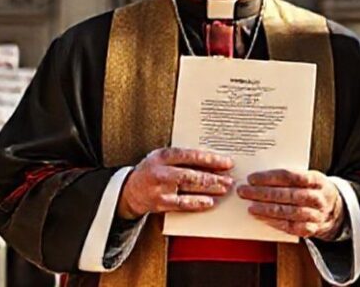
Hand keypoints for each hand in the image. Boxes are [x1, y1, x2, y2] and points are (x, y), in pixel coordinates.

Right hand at [116, 147, 234, 219]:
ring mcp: (159, 188)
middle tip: (230, 180)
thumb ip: (183, 158)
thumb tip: (213, 161)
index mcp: (162, 155)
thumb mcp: (163, 158)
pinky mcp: (159, 203)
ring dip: (209, 189)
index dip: (211, 159)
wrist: (129, 190)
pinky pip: (182, 204)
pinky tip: (209, 202)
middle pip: (191, 173)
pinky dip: (197, 203)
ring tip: (224, 189)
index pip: (191, 155)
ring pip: (189, 188)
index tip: (227, 162)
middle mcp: (160, 171)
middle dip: (213, 177)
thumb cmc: (152, 171)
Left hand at [237, 169, 343, 240]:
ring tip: (250, 206)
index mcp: (317, 180)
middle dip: (263, 193)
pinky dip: (274, 222)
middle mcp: (317, 197)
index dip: (270, 177)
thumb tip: (262, 175)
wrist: (337, 211)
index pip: (291, 176)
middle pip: (287, 194)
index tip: (253, 178)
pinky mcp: (311, 229)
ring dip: (266, 209)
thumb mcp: (310, 178)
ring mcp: (315, 214)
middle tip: (245, 191)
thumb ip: (291, 177)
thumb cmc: (316, 191)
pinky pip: (290, 227)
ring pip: (288, 212)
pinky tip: (262, 218)